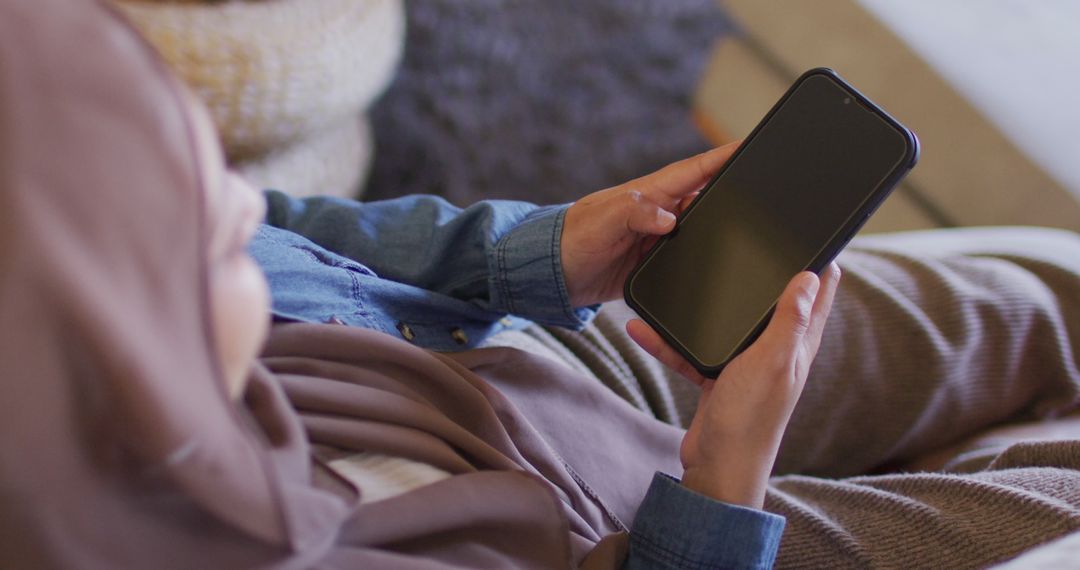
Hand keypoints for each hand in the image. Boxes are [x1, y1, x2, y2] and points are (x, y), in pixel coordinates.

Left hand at [559, 143, 738, 307]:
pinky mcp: (656, 266)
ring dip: (721, 229)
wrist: (554, 278)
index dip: (722, 157)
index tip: (750, 144)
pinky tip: (721, 265)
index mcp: (650, 193)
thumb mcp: (603, 220)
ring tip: (753, 229)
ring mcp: (659, 240)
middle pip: (706, 198)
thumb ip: (635, 213)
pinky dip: (704, 260)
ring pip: (702, 230)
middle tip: (766, 190)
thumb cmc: (572, 239)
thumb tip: (670, 219)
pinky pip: (688, 260)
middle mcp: (660, 213)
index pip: (695, 170)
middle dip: (733, 193)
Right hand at [627, 263, 840, 508]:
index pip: (818, 296)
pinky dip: (668, 342)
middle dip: (756, 273)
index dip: (817, 264)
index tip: (807, 233)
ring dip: (700, 307)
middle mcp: (774, 351)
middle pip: (769, 302)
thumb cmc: (749, 420)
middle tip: (739, 240)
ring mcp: (744, 364)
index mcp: (796, 345)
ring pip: (722, 323)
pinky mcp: (716, 378)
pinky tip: (642, 329)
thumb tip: (810, 277)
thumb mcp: (770, 362)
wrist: (717, 468)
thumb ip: (788, 320)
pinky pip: (690, 350)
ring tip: (678, 277)